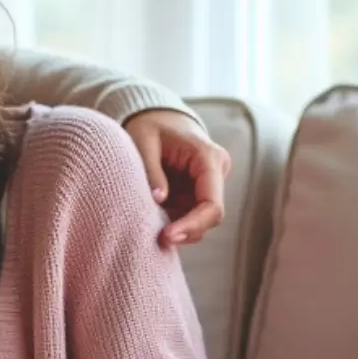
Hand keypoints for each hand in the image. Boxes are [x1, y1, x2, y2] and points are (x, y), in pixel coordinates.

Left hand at [124, 109, 231, 246]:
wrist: (157, 118)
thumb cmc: (149, 125)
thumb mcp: (143, 140)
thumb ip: (152, 169)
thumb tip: (159, 199)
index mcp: (208, 158)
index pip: (212, 204)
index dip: (193, 225)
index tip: (166, 236)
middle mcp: (215, 173)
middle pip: (209, 217)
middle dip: (185, 231)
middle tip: (157, 240)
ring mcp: (207, 185)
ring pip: (200, 221)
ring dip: (177, 228)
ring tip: (149, 226)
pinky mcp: (195, 194)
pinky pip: (188, 216)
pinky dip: (172, 223)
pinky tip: (152, 223)